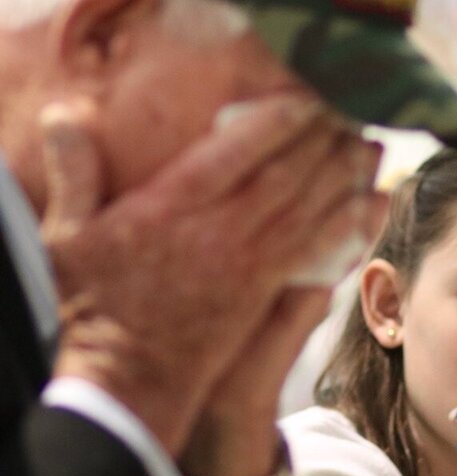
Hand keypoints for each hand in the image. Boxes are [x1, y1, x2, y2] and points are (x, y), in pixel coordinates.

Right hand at [40, 95, 383, 457]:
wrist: (124, 382)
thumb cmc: (92, 308)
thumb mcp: (66, 242)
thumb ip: (73, 178)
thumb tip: (62, 115)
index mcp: (170, 209)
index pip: (235, 150)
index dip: (277, 118)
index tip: (308, 93)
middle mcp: (217, 233)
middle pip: (285, 174)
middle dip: (323, 138)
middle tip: (355, 108)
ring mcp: (246, 266)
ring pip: (310, 210)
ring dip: (345, 175)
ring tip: (374, 144)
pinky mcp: (263, 296)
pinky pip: (317, 255)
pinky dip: (349, 228)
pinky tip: (372, 207)